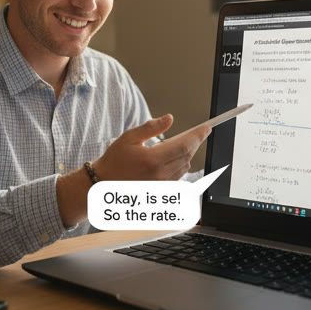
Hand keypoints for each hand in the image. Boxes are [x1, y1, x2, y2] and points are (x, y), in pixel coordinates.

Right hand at [54, 114, 211, 226]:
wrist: (103, 184)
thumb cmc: (114, 159)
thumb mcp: (129, 138)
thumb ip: (151, 127)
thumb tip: (169, 119)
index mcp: (152, 159)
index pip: (184, 146)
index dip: (197, 136)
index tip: (206, 128)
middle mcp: (160, 174)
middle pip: (187, 155)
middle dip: (194, 142)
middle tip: (199, 132)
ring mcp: (161, 185)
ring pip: (185, 166)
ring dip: (187, 153)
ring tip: (181, 144)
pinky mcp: (161, 190)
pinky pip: (179, 176)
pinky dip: (181, 165)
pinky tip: (173, 158)